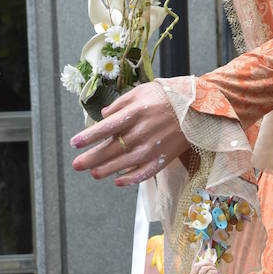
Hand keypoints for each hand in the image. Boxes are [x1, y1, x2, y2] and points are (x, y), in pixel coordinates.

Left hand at [70, 82, 188, 185]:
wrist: (197, 109)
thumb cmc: (167, 97)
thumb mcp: (141, 92)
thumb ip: (120, 104)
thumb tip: (104, 115)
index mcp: (134, 114)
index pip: (106, 128)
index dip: (89, 137)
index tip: (74, 143)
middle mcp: (141, 133)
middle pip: (111, 149)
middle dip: (91, 158)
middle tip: (76, 165)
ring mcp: (152, 148)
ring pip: (124, 164)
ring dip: (106, 170)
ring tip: (93, 173)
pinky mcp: (163, 159)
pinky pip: (144, 173)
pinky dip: (130, 179)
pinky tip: (118, 182)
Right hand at [185, 262, 223, 273]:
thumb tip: (206, 265)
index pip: (194, 268)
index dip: (203, 264)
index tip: (209, 265)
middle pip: (199, 266)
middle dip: (208, 265)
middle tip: (214, 268)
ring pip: (206, 269)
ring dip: (213, 270)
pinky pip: (211, 273)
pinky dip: (216, 273)